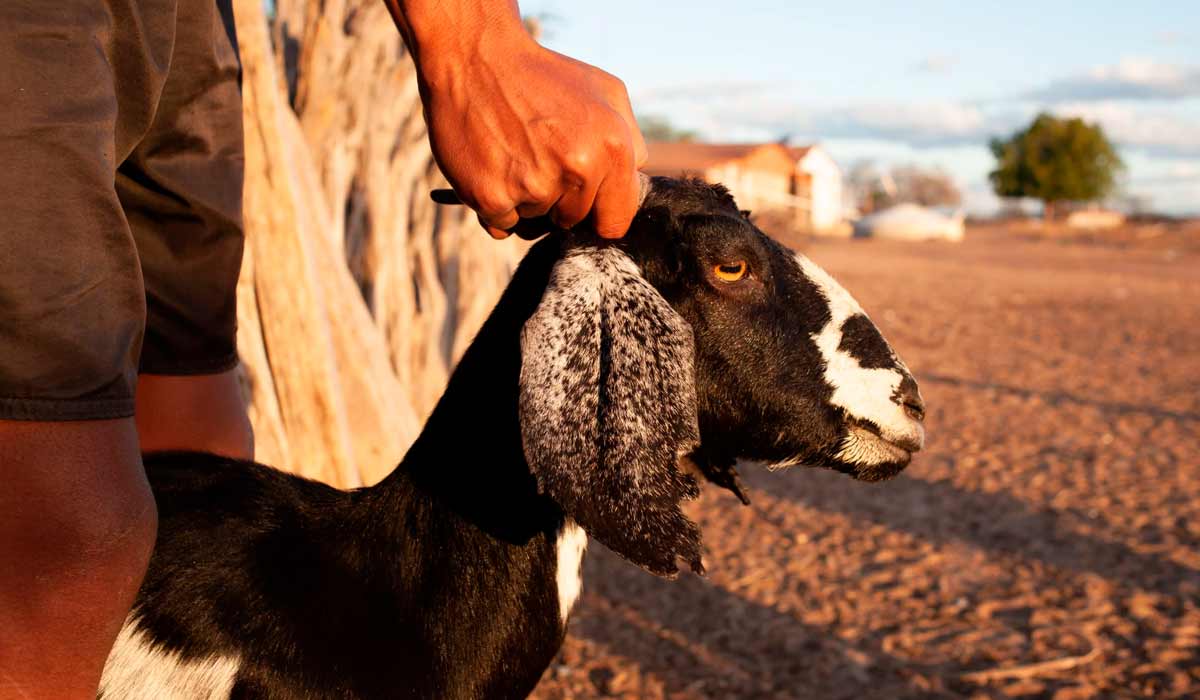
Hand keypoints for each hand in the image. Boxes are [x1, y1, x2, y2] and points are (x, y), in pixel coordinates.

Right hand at [404, 17, 646, 238]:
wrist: (474, 58)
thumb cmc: (543, 76)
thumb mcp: (606, 92)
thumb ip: (631, 141)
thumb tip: (634, 179)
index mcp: (612, 148)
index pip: (615, 222)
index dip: (597, 214)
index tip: (582, 200)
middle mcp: (577, 170)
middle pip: (571, 222)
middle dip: (557, 201)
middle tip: (537, 158)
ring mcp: (533, 187)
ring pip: (534, 225)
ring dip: (525, 202)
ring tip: (513, 156)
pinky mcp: (491, 197)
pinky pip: (502, 227)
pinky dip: (495, 206)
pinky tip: (491, 168)